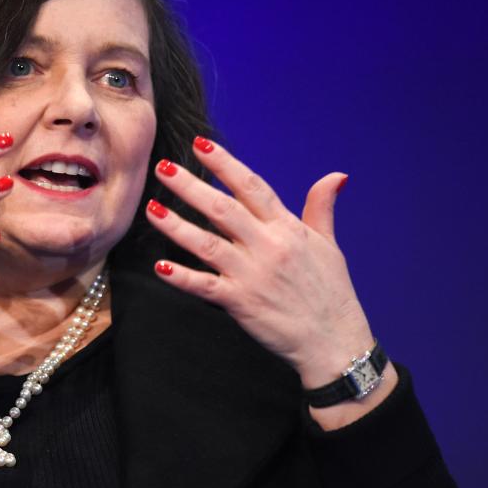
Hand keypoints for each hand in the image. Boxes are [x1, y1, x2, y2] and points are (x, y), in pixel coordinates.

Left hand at [145, 137, 374, 389]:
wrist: (335, 342)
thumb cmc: (331, 293)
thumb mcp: (329, 245)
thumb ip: (321, 208)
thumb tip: (335, 176)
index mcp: (287, 229)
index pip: (252, 188)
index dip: (225, 164)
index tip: (200, 145)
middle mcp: (268, 247)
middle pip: (223, 210)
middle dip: (191, 186)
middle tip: (163, 167)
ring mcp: (252, 275)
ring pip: (208, 244)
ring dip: (177, 226)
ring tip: (152, 209)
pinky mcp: (241, 303)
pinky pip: (205, 287)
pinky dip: (182, 277)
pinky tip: (160, 266)